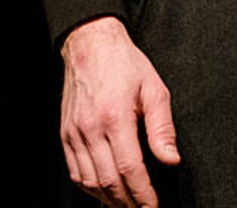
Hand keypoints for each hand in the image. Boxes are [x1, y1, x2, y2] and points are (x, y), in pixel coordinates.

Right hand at [59, 16, 179, 207]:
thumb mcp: (155, 90)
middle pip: (109, 180)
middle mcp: (91, 128)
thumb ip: (163, 128)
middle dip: (127, 202)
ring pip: (89, 181)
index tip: (152, 205)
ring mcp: (74, 133)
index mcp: (115, 117)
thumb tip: (170, 160)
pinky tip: (104, 190)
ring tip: (125, 204)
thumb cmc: (125, 65)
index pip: (130, 168)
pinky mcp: (65, 134)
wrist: (91, 45)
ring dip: (108, 199)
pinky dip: (89, 187)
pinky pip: (74, 171)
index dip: (143, 193)